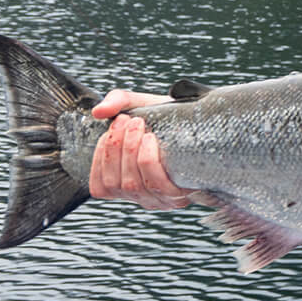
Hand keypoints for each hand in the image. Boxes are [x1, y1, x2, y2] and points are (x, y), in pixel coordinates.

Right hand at [90, 90, 195, 208]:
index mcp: (125, 182)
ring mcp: (159, 198)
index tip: (113, 126)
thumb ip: (117, 102)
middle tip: (128, 121)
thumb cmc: (168, 120)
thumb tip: (98, 112)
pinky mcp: (179, 195)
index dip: (101, 156)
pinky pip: (157, 184)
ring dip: (130, 151)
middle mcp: (140, 194)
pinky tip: (151, 141)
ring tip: (138, 125)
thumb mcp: (140, 105)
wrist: (203, 125)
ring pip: (133, 184)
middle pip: (115, 183)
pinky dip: (148, 160)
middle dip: (116, 148)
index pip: (99, 185)